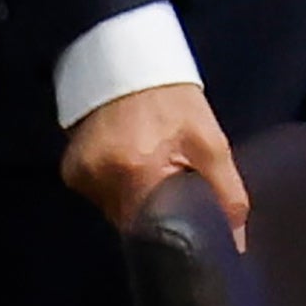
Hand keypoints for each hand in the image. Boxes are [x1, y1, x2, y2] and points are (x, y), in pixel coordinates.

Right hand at [60, 82, 245, 247]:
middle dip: (157, 215)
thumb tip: (236, 240)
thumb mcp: (211, 144)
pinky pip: (101, 196)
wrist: (130, 65)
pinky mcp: (69, 172)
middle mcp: (99, 180)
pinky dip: (120, 189)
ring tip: (154, 170)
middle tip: (175, 189)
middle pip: (132, 224)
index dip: (173, 234)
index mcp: (135, 172)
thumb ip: (226, 195)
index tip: (188, 227)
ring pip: (116, 212)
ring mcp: (79, 177)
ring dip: (138, 201)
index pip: (152, 232)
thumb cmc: (175, 103)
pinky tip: (133, 164)